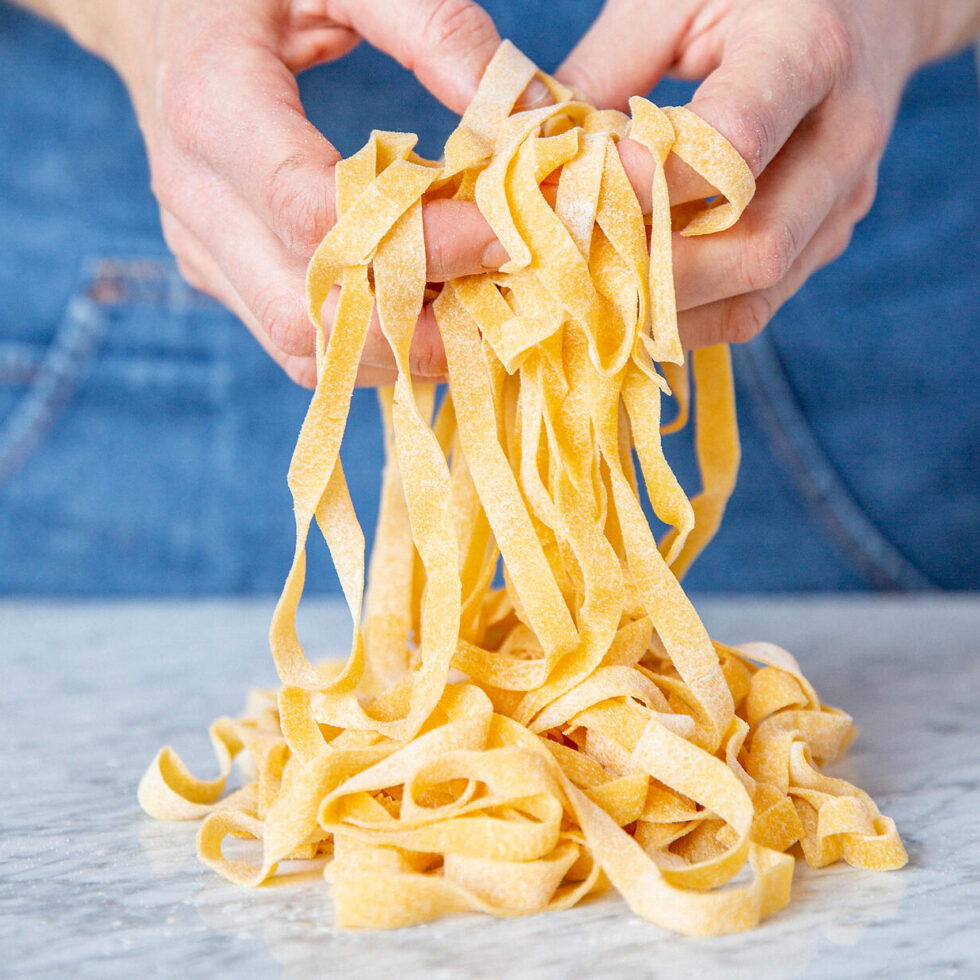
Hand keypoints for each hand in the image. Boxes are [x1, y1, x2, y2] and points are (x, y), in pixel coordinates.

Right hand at [42, 0, 507, 386]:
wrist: (160, 12)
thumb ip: (435, 28)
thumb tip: (530, 110)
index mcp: (213, 108)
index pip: (319, 218)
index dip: (420, 242)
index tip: (502, 236)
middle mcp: (195, 197)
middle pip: (308, 312)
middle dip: (415, 323)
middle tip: (499, 297)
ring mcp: (199, 246)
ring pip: (302, 347)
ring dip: (396, 350)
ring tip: (470, 314)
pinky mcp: (216, 272)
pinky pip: (296, 342)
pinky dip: (368, 345)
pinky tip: (423, 311)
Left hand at [558, 0, 979, 348]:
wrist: (865, 3)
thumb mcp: (667, 2)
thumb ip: (598, 74)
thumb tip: (521, 164)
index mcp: (808, 50)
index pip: (728, 148)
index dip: (641, 190)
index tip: (565, 204)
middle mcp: (844, 135)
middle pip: (753, 247)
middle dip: (650, 277)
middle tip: (566, 280)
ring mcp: (845, 197)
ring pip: (756, 293)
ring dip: (665, 312)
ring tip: (590, 306)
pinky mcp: (829, 234)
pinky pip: (757, 303)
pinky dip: (689, 317)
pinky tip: (632, 307)